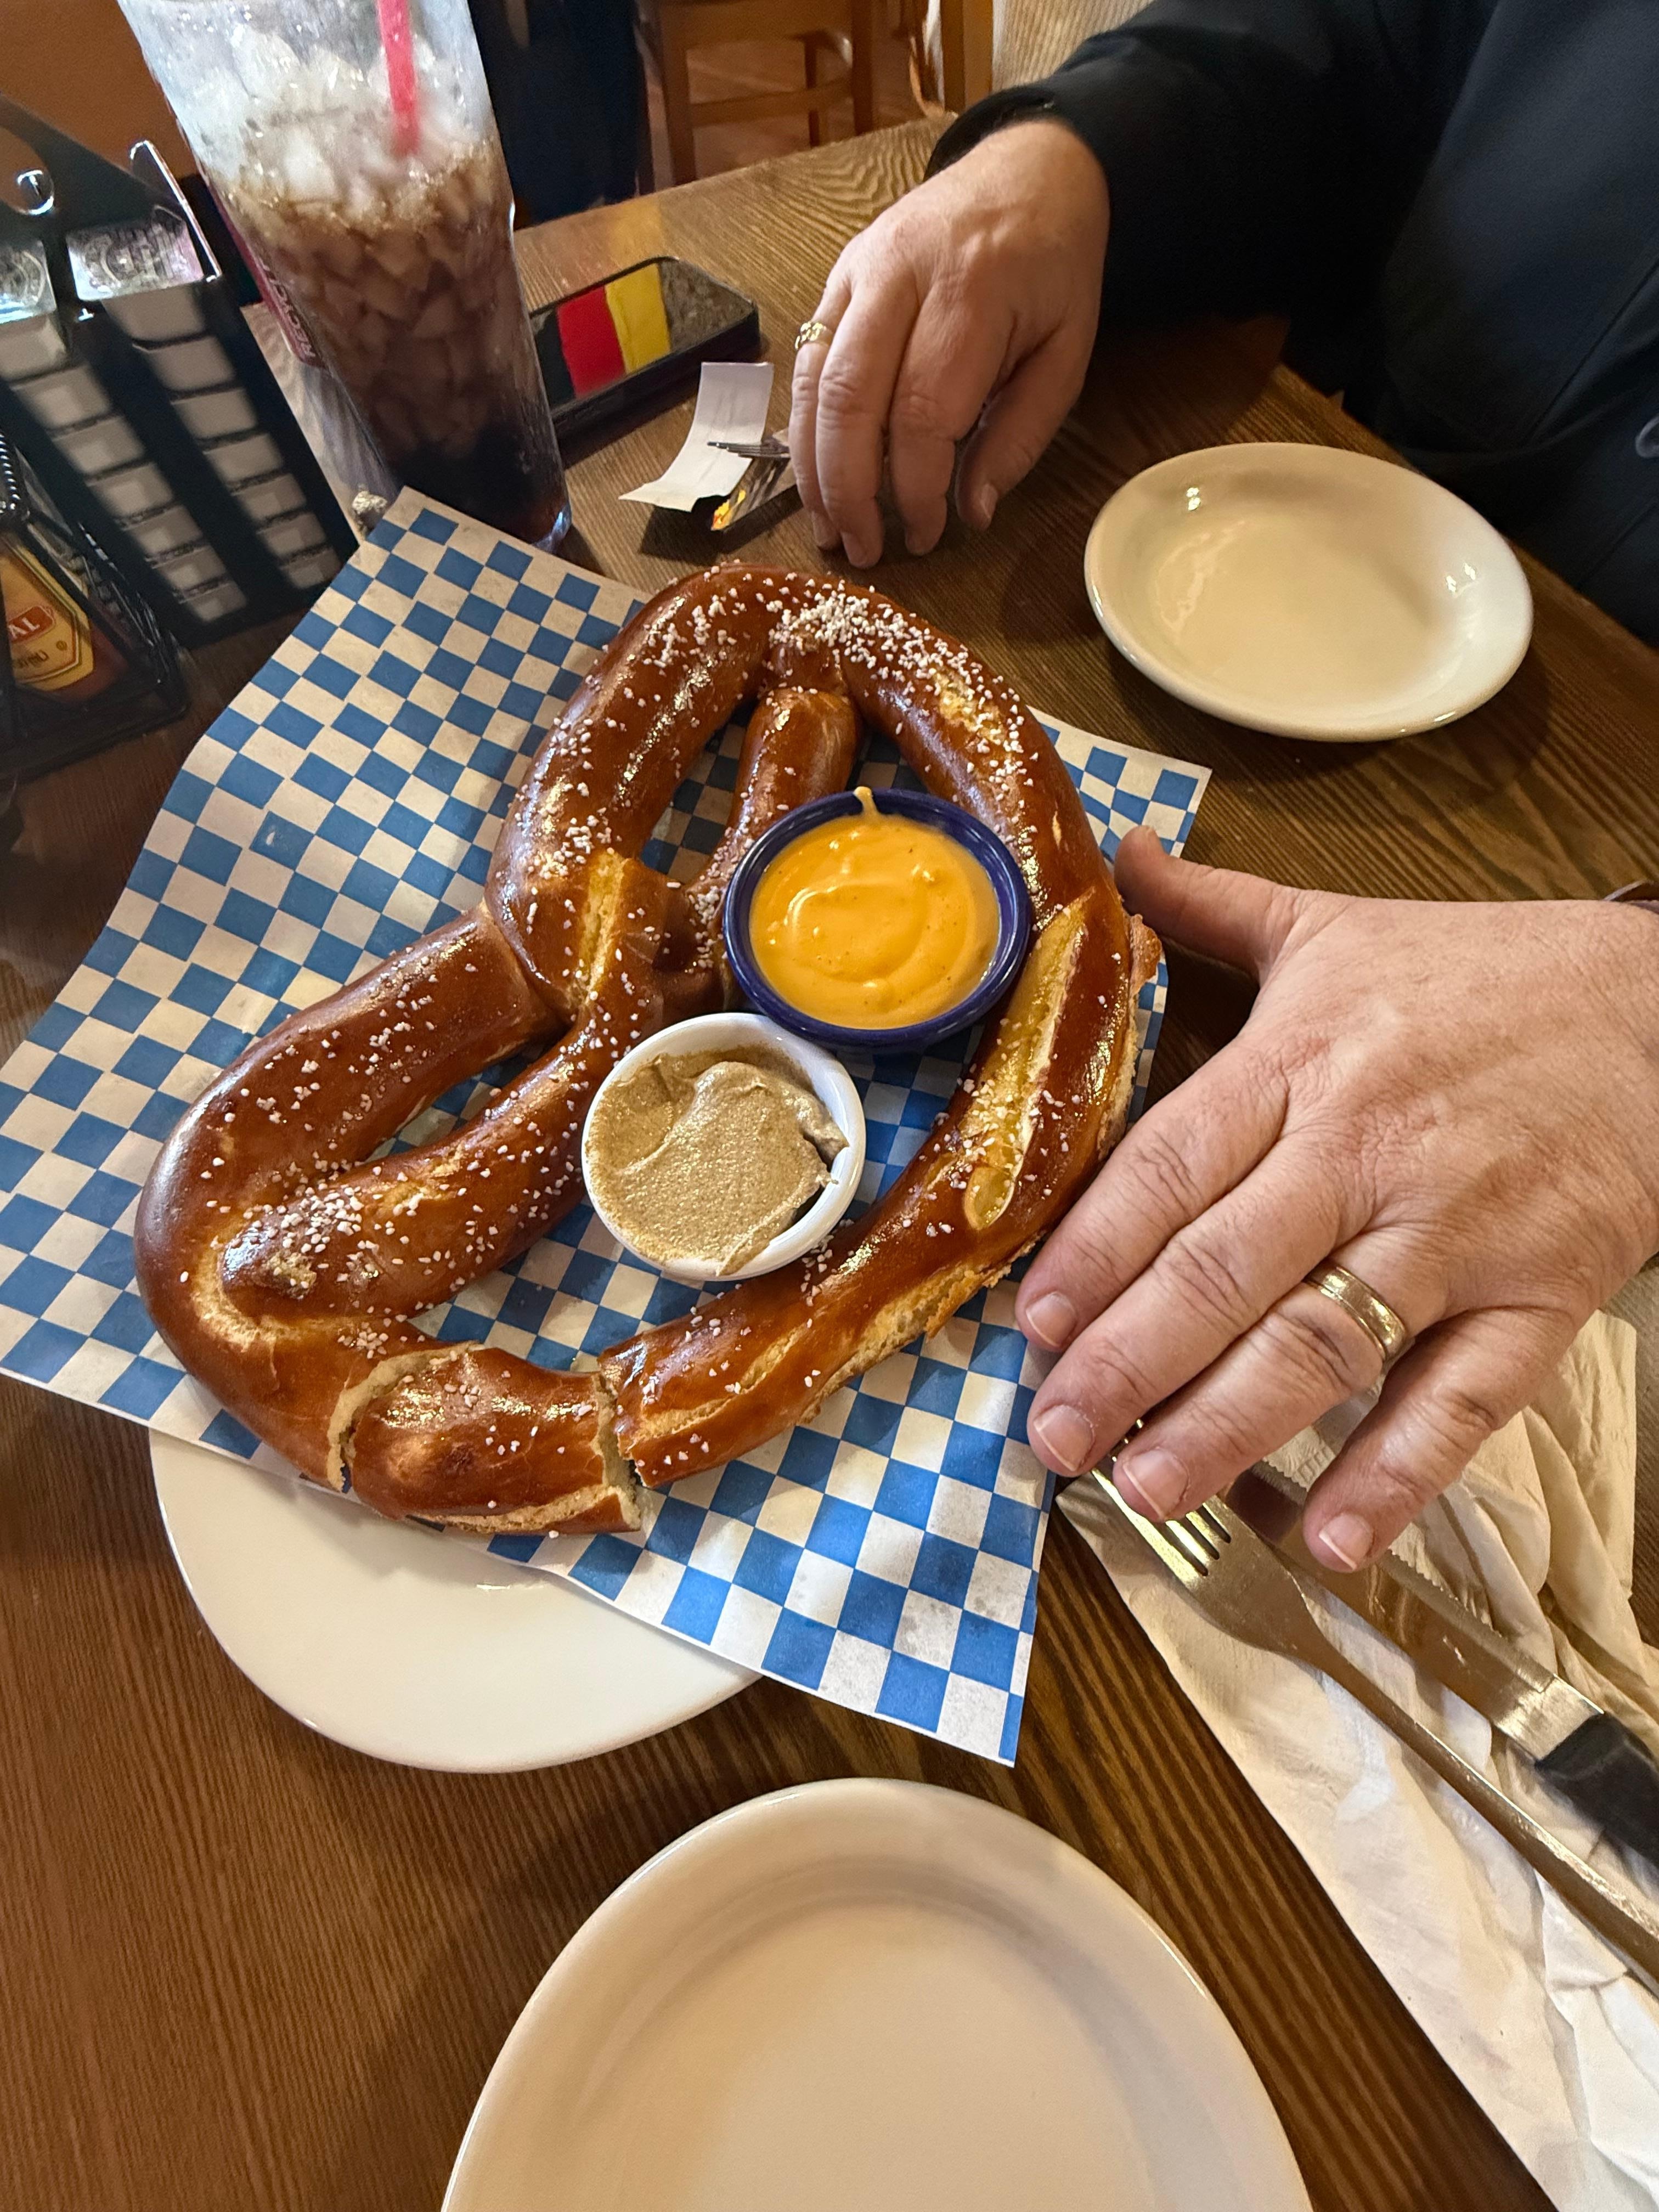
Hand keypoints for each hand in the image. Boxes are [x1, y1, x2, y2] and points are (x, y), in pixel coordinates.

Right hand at [789, 118, 1108, 565]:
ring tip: (829, 528)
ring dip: (812, 467)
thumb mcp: (1068, 353)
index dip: (914, 488)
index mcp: (971, 291)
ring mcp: (857, 269)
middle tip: (862, 550)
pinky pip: (805, 361)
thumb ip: (1022, 435)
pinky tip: (817, 475)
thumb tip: (971, 511)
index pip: (921, 412)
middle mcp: (901, 272)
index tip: (927, 536)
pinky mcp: (836, 276)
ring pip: (813, 382)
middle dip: (848, 489)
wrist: (1029, 170)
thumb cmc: (1053, 268)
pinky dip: (805, 427)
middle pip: (850, 398)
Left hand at [1017, 830, 1658, 1569]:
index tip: (1029, 1323)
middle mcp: (1368, 1149)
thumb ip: (1216, 907)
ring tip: (1146, 1486)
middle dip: (1129, 1360)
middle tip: (1052, 1433)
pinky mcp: (1542, 1292)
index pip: (1173, 1166)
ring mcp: (1458, 1228)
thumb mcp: (1341, 928)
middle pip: (1228, 1267)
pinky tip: (1329, 1538)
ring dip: (1230, 1426)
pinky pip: (1464, 1398)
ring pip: (1328, 1340)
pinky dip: (1399, 1473)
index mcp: (1305, 1059)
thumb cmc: (1488, 977)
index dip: (1094, 1249)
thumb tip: (1118, 859)